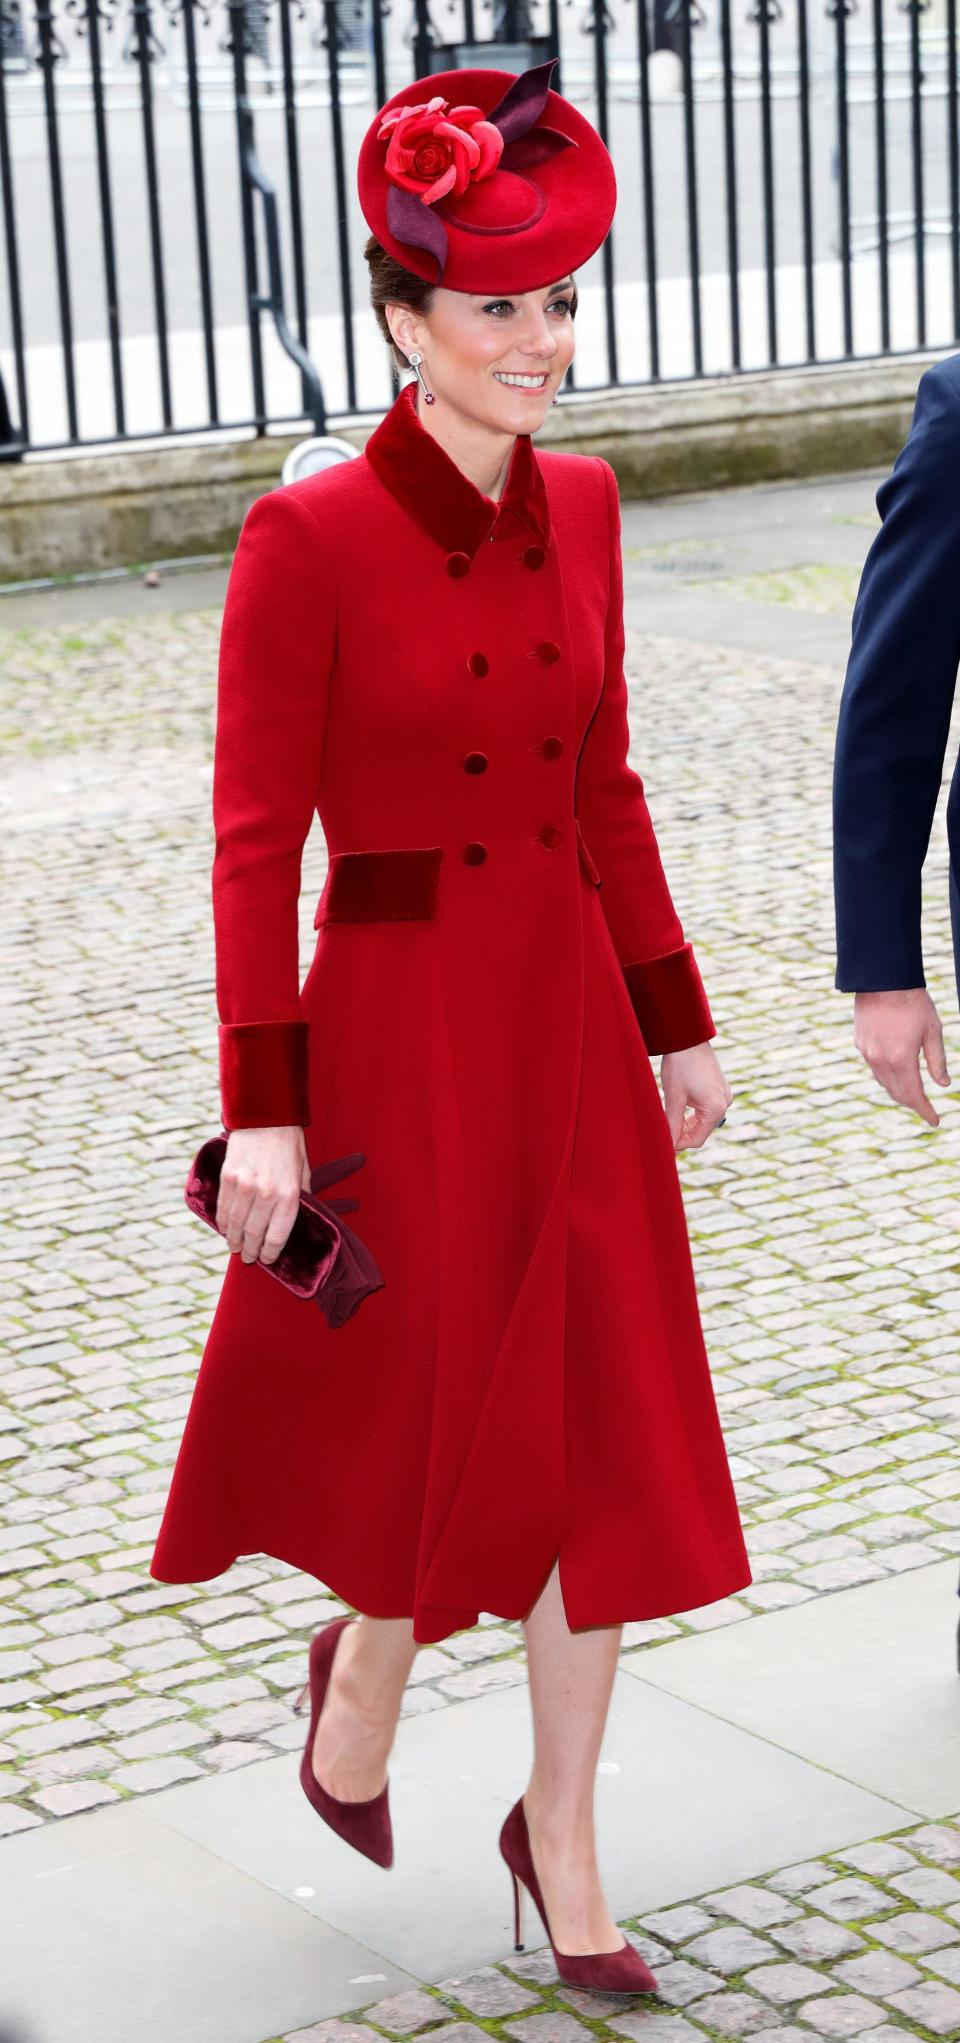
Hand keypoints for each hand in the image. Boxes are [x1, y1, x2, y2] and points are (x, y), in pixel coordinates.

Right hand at [215, 1125, 312, 1264]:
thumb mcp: (303, 1171)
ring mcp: (244, 1187)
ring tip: (235, 1248)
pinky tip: (226, 1229)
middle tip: (248, 1258)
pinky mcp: (228, 1178)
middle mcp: (266, 1194)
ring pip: (236, 1225)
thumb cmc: (288, 1144)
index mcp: (289, 1195)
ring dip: (234, 1240)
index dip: (270, 1253)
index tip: (266, 1260)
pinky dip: (224, 1223)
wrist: (265, 1117)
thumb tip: (297, 1218)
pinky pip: (223, 1209)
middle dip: (251, 1251)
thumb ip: (300, 1197)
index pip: (277, 1236)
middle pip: (254, 1235)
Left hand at [659, 1041, 732, 1151]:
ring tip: (667, 1123)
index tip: (663, 1147)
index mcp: (716, 1108)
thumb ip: (673, 1123)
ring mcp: (724, 1095)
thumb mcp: (674, 1097)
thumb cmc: (680, 1065)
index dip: (679, 1144)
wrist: (688, 1038)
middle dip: (681, 1134)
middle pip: (701, 1130)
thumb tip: (669, 1145)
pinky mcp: (719, 1088)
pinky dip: (692, 1113)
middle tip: (662, 1137)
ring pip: (703, 1120)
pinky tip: (677, 1110)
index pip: (697, 1139)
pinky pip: (706, 1108)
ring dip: (686, 1123)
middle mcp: (724, 1103)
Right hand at [853, 988, 950, 1125]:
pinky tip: (896, 1069)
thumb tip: (944, 1084)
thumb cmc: (913, 1002)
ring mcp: (867, 1052)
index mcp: (901, 1058)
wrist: (882, 979)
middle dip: (912, 1104)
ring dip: (898, 1090)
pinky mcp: (860, 1043)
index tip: (935, 1121)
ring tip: (912, 1091)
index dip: (925, 1111)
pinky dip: (887, 1074)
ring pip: (883, 1081)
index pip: (914, 1095)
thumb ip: (937, 1060)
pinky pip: (874, 1066)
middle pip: (896, 1093)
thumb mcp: (932, 1030)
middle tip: (925, 1108)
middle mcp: (880, 1060)